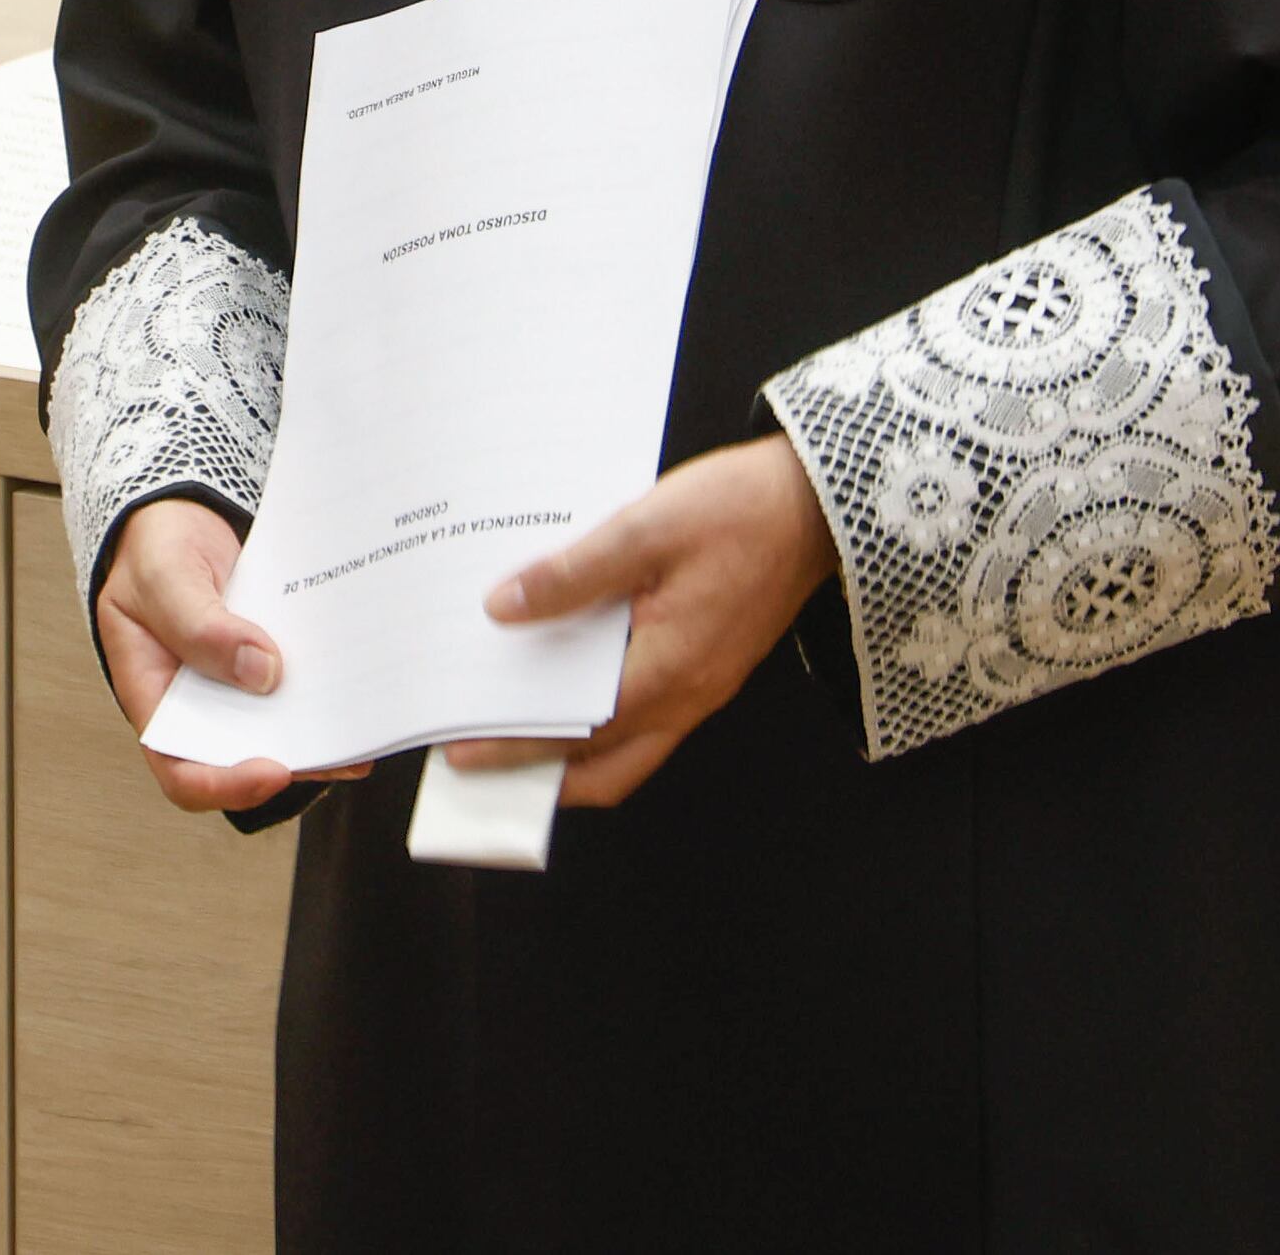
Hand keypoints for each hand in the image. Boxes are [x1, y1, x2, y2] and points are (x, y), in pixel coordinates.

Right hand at [93, 498, 362, 816]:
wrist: (180, 515)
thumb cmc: (154, 550)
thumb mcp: (163, 577)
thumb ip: (200, 626)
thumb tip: (260, 670)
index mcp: (154, 699)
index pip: (182, 770)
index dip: (226, 784)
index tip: (274, 770)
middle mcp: (200, 706)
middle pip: (245, 758)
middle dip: (295, 760)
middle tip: (340, 749)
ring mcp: (238, 688)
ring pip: (282, 730)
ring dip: (323, 735)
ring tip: (363, 728)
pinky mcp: (270, 664)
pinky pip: (300, 690)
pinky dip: (328, 694)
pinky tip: (357, 688)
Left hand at [467, 433, 836, 809]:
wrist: (818, 501)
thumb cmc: (739, 510)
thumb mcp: (644, 528)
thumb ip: (572, 573)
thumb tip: (503, 608)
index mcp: (669, 671)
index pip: (577, 735)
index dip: (515, 750)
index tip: (460, 755)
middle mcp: (688, 695)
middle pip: (608, 771)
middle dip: (544, 778)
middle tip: (483, 763)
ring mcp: (704, 685)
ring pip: (630, 748)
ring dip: (575, 752)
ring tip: (517, 725)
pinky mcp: (710, 665)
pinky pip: (649, 715)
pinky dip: (604, 717)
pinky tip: (572, 678)